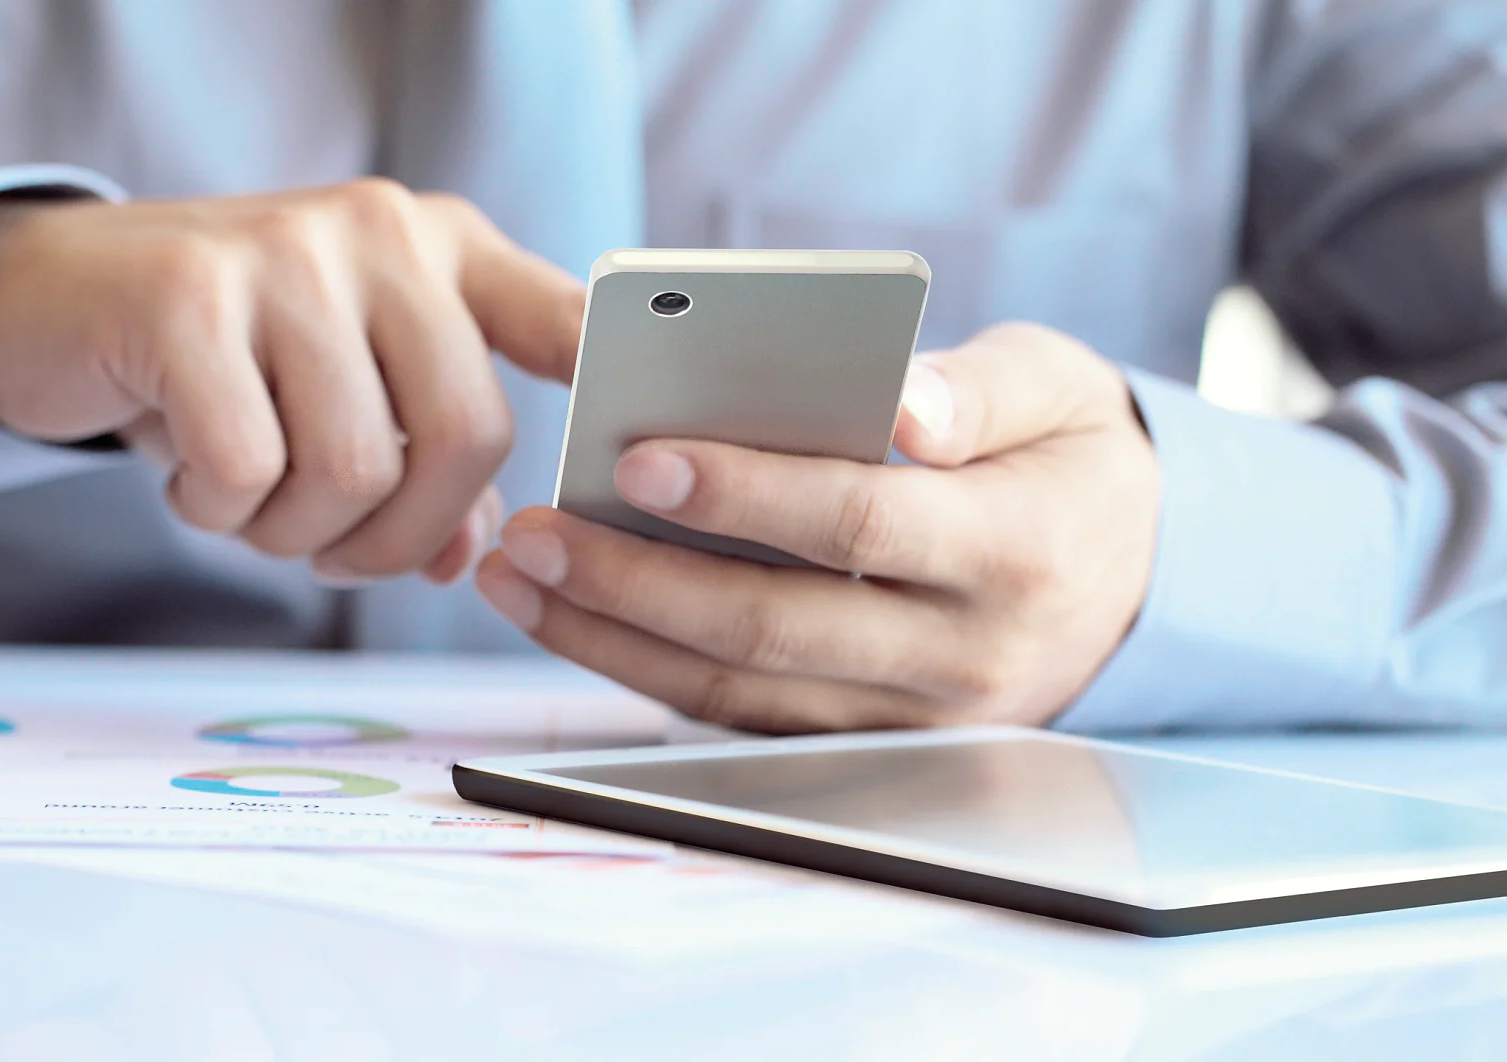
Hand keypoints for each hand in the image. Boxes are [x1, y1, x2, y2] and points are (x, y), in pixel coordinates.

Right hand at [0, 179, 582, 583]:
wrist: (56, 298)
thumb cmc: (228, 361)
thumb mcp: (340, 395)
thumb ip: (425, 464)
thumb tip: (473, 558)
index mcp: (443, 250)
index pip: (565, 318)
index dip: (617, 389)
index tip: (633, 461)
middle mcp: (382, 235)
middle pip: (469, 436)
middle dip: (403, 538)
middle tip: (337, 552)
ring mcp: (286, 255)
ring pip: (354, 469)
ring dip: (297, 534)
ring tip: (251, 504)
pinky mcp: (187, 297)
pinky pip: (247, 470)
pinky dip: (218, 512)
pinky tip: (189, 477)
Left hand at [475, 322, 1159, 730]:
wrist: (1140, 582)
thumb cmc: (1072, 459)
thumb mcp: (1060, 389)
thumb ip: (975, 390)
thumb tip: (896, 405)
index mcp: (1015, 549)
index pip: (858, 525)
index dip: (744, 496)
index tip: (635, 459)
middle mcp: (963, 654)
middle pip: (772, 627)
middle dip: (635, 583)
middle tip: (534, 533)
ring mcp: (913, 716)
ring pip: (740, 692)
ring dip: (613, 640)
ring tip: (519, 576)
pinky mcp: (870, 737)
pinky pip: (745, 715)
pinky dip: (650, 670)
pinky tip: (576, 618)